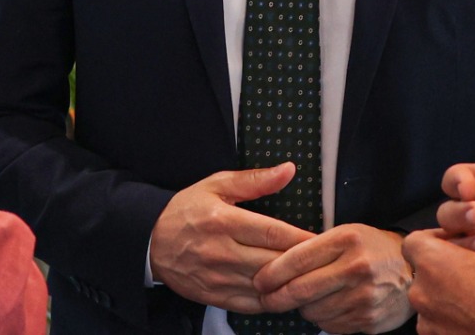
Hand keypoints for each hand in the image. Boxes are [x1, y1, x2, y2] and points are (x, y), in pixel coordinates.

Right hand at [149, 164, 316, 312]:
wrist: (150, 242)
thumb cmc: (186, 210)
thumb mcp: (216, 185)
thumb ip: (254, 179)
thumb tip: (287, 170)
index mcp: (224, 221)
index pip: (273, 233)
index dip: (303, 238)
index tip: (323, 239)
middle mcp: (221, 251)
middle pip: (274, 262)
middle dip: (302, 263)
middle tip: (324, 260)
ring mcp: (217, 278)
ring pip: (266, 287)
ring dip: (290, 284)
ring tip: (310, 278)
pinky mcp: (214, 296)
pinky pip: (252, 304)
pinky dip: (272, 300)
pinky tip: (285, 291)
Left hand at [254, 224, 413, 332]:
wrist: (412, 271)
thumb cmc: (371, 248)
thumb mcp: (346, 234)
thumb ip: (313, 248)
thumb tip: (274, 268)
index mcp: (347, 239)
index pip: (297, 259)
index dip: (271, 273)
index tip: (259, 280)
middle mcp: (357, 267)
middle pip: (301, 289)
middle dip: (276, 297)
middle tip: (265, 298)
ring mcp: (364, 297)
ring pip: (313, 311)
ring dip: (302, 308)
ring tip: (306, 298)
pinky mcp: (368, 320)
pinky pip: (330, 326)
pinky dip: (322, 319)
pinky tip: (327, 307)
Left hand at [403, 231, 474, 334]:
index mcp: (431, 262)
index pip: (414, 243)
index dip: (434, 241)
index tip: (455, 246)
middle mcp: (420, 291)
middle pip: (422, 274)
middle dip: (442, 271)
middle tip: (469, 274)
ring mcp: (426, 321)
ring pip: (429, 300)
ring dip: (444, 297)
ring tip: (473, 302)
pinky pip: (436, 323)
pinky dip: (449, 320)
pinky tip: (472, 319)